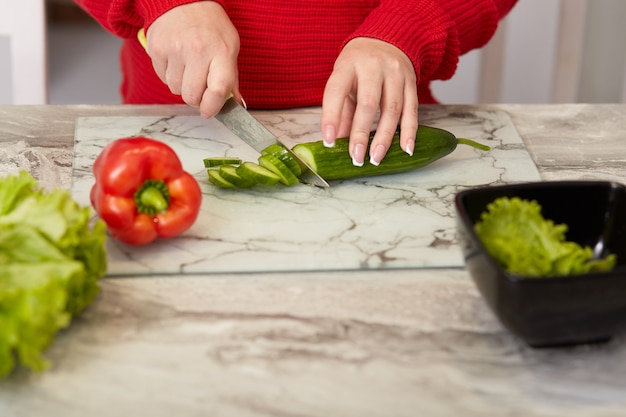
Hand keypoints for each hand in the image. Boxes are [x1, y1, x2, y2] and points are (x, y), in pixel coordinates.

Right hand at [145, 2, 240, 116]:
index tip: (209, 110)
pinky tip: (176, 60)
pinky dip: (170, 75)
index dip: (213, 107)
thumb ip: (231, 78)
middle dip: (196, 98)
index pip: (218, 89)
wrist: (183, 1)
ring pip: (175, 90)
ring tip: (188, 67)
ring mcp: (174, 49)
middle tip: (199, 88)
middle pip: (192, 96)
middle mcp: (197, 50)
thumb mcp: (230, 47)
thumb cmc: (211, 27)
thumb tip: (235, 105)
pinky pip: (162, 78)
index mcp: (221, 51)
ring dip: (182, 86)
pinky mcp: (156, 49)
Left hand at [321, 38, 417, 165]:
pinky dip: (409, 131)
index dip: (331, 117)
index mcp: (348, 65)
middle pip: (368, 103)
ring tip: (376, 158)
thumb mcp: (343, 81)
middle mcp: (373, 67)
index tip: (329, 141)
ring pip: (392, 109)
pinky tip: (406, 149)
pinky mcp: (412, 82)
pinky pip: (412, 110)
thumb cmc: (358, 66)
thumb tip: (336, 142)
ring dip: (385, 138)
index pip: (337, 91)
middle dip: (362, 134)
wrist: (387, 39)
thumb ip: (340, 110)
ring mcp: (395, 73)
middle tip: (356, 157)